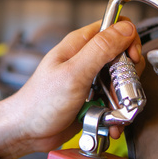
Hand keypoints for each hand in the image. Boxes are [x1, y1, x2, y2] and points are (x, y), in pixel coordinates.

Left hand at [0, 19, 143, 158]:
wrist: (27, 132)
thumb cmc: (40, 102)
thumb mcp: (73, 73)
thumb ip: (100, 49)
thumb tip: (125, 29)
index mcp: (79, 44)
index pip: (115, 27)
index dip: (128, 40)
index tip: (130, 59)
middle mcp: (86, 59)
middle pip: (123, 56)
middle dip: (128, 74)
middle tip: (121, 89)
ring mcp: (90, 80)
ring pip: (121, 81)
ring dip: (123, 98)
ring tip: (115, 111)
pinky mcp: (92, 99)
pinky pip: (114, 102)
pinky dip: (116, 113)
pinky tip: (110, 122)